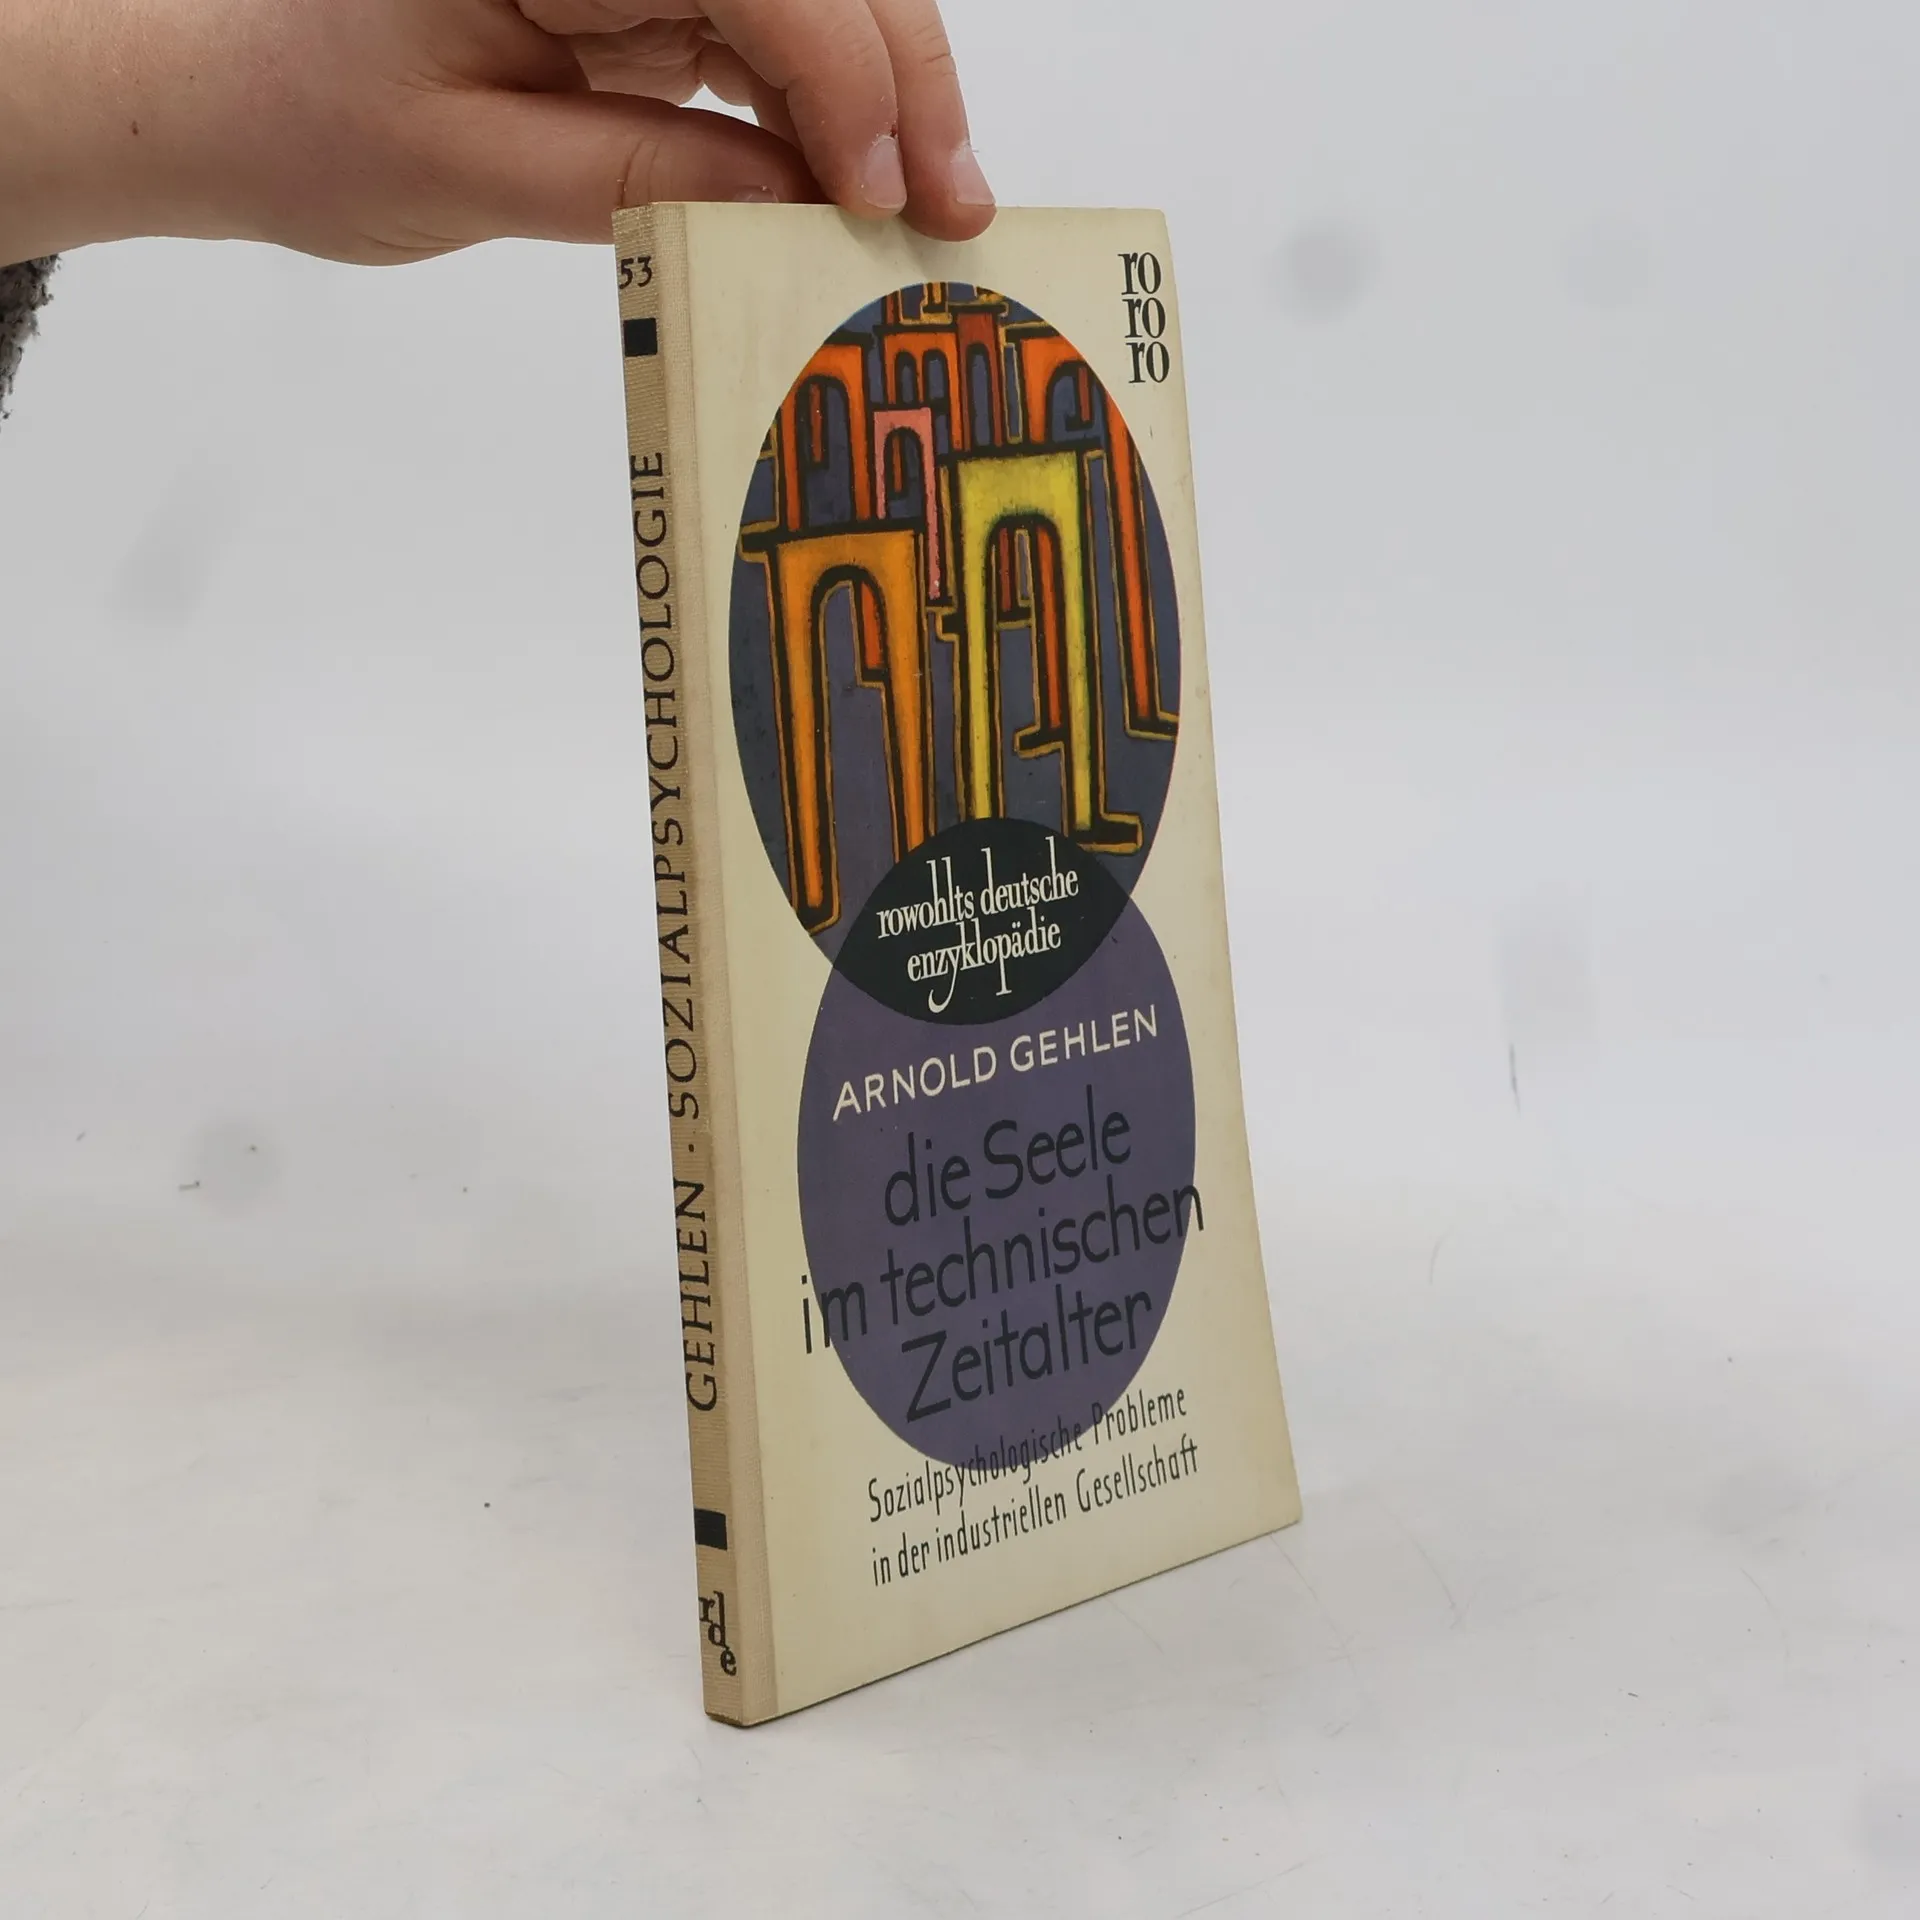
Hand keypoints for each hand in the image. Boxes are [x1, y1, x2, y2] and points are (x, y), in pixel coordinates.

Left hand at [0, 0, 995, 266]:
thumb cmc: (315, 121)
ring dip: (881, 95)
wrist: (238, 92)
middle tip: (955, 207)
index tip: (887, 197)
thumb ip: (644, 179)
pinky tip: (852, 179)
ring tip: (923, 205)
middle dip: (900, 82)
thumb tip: (800, 202)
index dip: (845, 80)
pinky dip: (823, 107)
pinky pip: (770, 29)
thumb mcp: (473, 173)